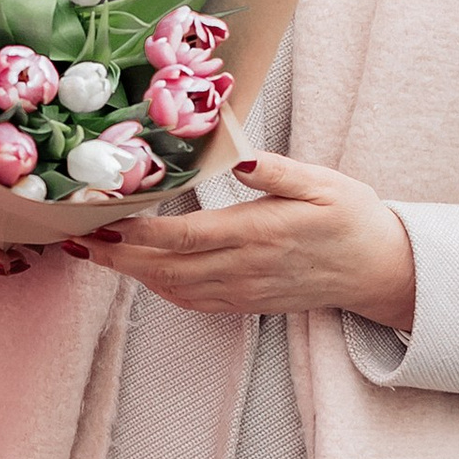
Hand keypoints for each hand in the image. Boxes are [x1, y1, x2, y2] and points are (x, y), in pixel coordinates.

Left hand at [71, 150, 414, 327]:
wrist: (382, 269)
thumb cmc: (354, 218)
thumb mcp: (322, 182)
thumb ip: (275, 171)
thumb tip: (236, 156)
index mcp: (258, 233)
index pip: (181, 238)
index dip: (134, 234)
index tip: (99, 220)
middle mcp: (245, 268)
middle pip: (164, 268)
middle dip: (115, 256)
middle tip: (76, 239)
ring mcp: (244, 290)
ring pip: (172, 289)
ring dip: (131, 274)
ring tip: (95, 254)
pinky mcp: (248, 302)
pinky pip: (193, 301)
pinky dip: (159, 288)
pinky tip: (141, 272)